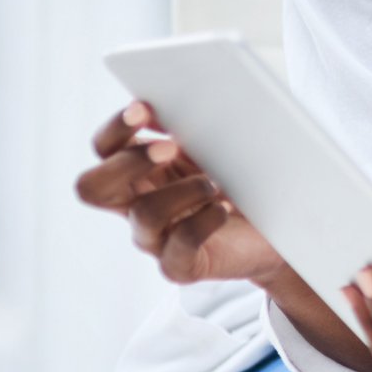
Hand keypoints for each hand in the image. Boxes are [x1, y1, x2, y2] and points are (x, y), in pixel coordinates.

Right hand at [75, 101, 284, 285]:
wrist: (279, 227)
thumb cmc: (241, 180)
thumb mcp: (214, 147)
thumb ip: (186, 126)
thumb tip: (163, 107)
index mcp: (140, 171)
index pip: (104, 149)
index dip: (115, 129)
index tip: (143, 108)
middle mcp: (137, 205)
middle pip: (92, 187)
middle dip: (129, 162)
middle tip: (170, 147)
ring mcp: (155, 239)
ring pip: (144, 215)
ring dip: (182, 191)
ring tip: (215, 183)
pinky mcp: (180, 265)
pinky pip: (178, 247)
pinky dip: (203, 222)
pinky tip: (224, 209)